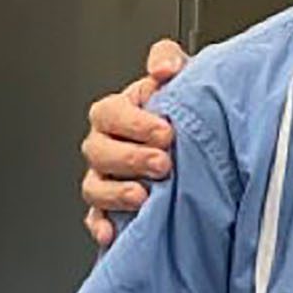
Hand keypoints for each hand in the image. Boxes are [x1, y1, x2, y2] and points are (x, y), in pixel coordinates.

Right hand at [80, 40, 188, 244]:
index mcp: (117, 112)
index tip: (165, 131)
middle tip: (162, 163)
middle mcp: (105, 144)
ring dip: (116, 193)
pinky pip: (97, 218)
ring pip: (94, 186)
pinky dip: (102, 224)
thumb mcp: (180, 76)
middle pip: (99, 151)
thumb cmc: (182, 109)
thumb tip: (163, 67)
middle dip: (130, 158)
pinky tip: (114, 231)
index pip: (110, 114)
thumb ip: (168, 61)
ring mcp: (105, 176)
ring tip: (143, 196)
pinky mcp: (111, 206)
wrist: (198, 139)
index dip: (134, 124)